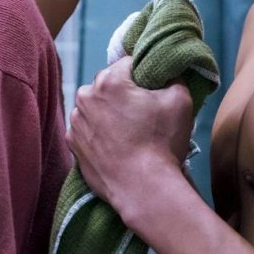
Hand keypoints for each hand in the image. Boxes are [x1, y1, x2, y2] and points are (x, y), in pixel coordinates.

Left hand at [67, 57, 193, 214]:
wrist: (143, 189)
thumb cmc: (161, 142)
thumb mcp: (180, 99)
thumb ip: (174, 76)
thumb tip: (169, 71)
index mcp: (109, 81)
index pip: (128, 63)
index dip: (145, 73)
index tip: (155, 90)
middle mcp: (85, 97)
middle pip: (109, 84)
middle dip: (125, 92)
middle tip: (145, 112)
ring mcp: (76, 123)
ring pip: (96, 106)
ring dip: (110, 112)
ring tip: (131, 131)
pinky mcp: (73, 146)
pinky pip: (88, 129)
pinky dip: (100, 132)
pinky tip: (118, 144)